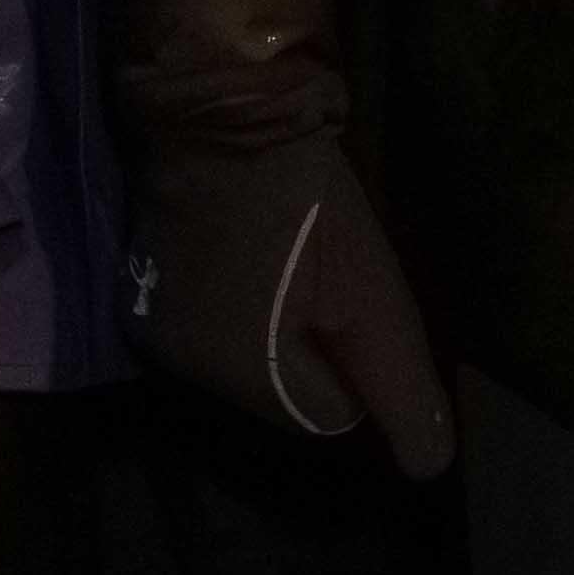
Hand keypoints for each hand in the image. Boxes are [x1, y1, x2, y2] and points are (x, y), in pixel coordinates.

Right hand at [132, 132, 455, 475]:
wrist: (221, 104)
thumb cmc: (307, 201)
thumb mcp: (371, 297)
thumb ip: (398, 387)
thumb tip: (429, 470)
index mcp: (237, 381)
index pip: (327, 416)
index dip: (361, 365)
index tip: (366, 304)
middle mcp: (183, 368)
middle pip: (283, 390)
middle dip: (319, 352)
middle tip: (338, 281)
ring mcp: (155, 322)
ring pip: (248, 355)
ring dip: (281, 327)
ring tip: (301, 264)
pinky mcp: (144, 279)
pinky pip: (215, 319)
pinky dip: (245, 300)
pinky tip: (261, 254)